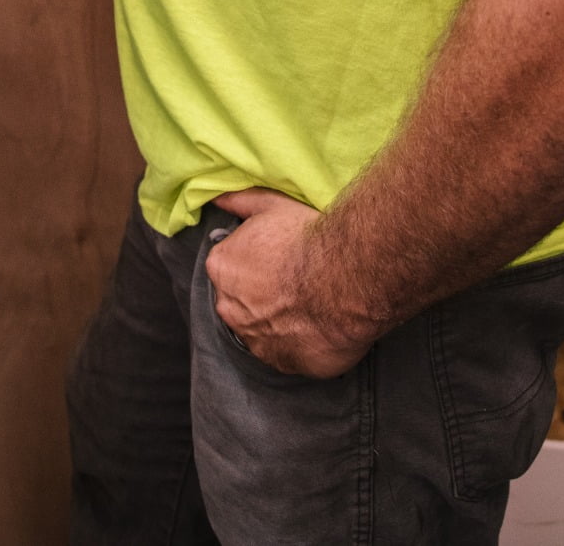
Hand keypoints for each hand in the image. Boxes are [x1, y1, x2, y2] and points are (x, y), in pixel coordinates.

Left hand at [205, 189, 376, 378]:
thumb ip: (238, 202)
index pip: (229, 266)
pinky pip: (284, 353)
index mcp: (221, 268)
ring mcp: (254, 341)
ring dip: (277, 320)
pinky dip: (296, 342)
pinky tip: (315, 325)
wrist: (345, 280)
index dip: (255, 261)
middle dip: (260, 293)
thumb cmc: (306, 239)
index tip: (278, 258)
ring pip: (261, 329)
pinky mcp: (282, 364)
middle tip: (293, 280)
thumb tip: (218, 198)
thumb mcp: (269, 205)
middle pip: (241, 300)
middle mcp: (229, 308)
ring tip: (307, 303)